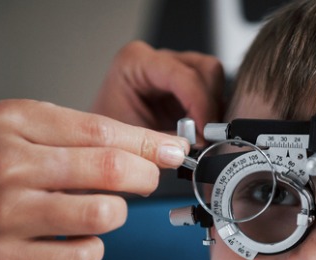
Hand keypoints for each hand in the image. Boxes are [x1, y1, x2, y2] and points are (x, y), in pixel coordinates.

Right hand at [0, 99, 188, 259]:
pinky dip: (94, 249)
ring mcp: (4, 213)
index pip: (101, 130)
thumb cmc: (6, 180)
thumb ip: (98, 138)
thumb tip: (166, 146)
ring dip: (117, 214)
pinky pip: (85, 256)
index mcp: (12, 123)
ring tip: (103, 210)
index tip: (172, 151)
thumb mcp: (40, 139)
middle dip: (144, 176)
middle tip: (146, 181)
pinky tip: (78, 240)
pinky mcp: (8, 258)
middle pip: (109, 168)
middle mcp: (4, 164)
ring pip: (103, 213)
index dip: (148, 144)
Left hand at [91, 41, 224, 142]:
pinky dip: (212, 114)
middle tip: (206, 136)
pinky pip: (212, 93)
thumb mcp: (133, 140)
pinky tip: (201, 132)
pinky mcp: (185, 86)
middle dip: (210, 105)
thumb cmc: (107, 138)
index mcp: (136, 62)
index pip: (184, 76)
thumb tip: (199, 143)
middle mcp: (157, 60)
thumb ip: (165, 140)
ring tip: (202, 136)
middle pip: (206, 70)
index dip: (201, 106)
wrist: (101, 143)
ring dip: (214, 110)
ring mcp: (174, 70)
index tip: (207, 133)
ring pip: (214, 79)